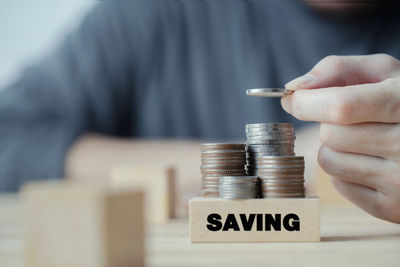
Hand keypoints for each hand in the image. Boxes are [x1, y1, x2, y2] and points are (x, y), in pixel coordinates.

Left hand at [281, 54, 399, 222]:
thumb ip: (338, 69)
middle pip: (330, 135)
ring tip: (363, 140)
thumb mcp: (384, 73)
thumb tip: (294, 88)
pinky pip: (339, 184)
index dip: (307, 103)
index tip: (295, 100)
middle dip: (329, 123)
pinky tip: (371, 161)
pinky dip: (344, 171)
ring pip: (328, 161)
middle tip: (355, 120)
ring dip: (334, 148)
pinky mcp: (392, 208)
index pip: (341, 107)